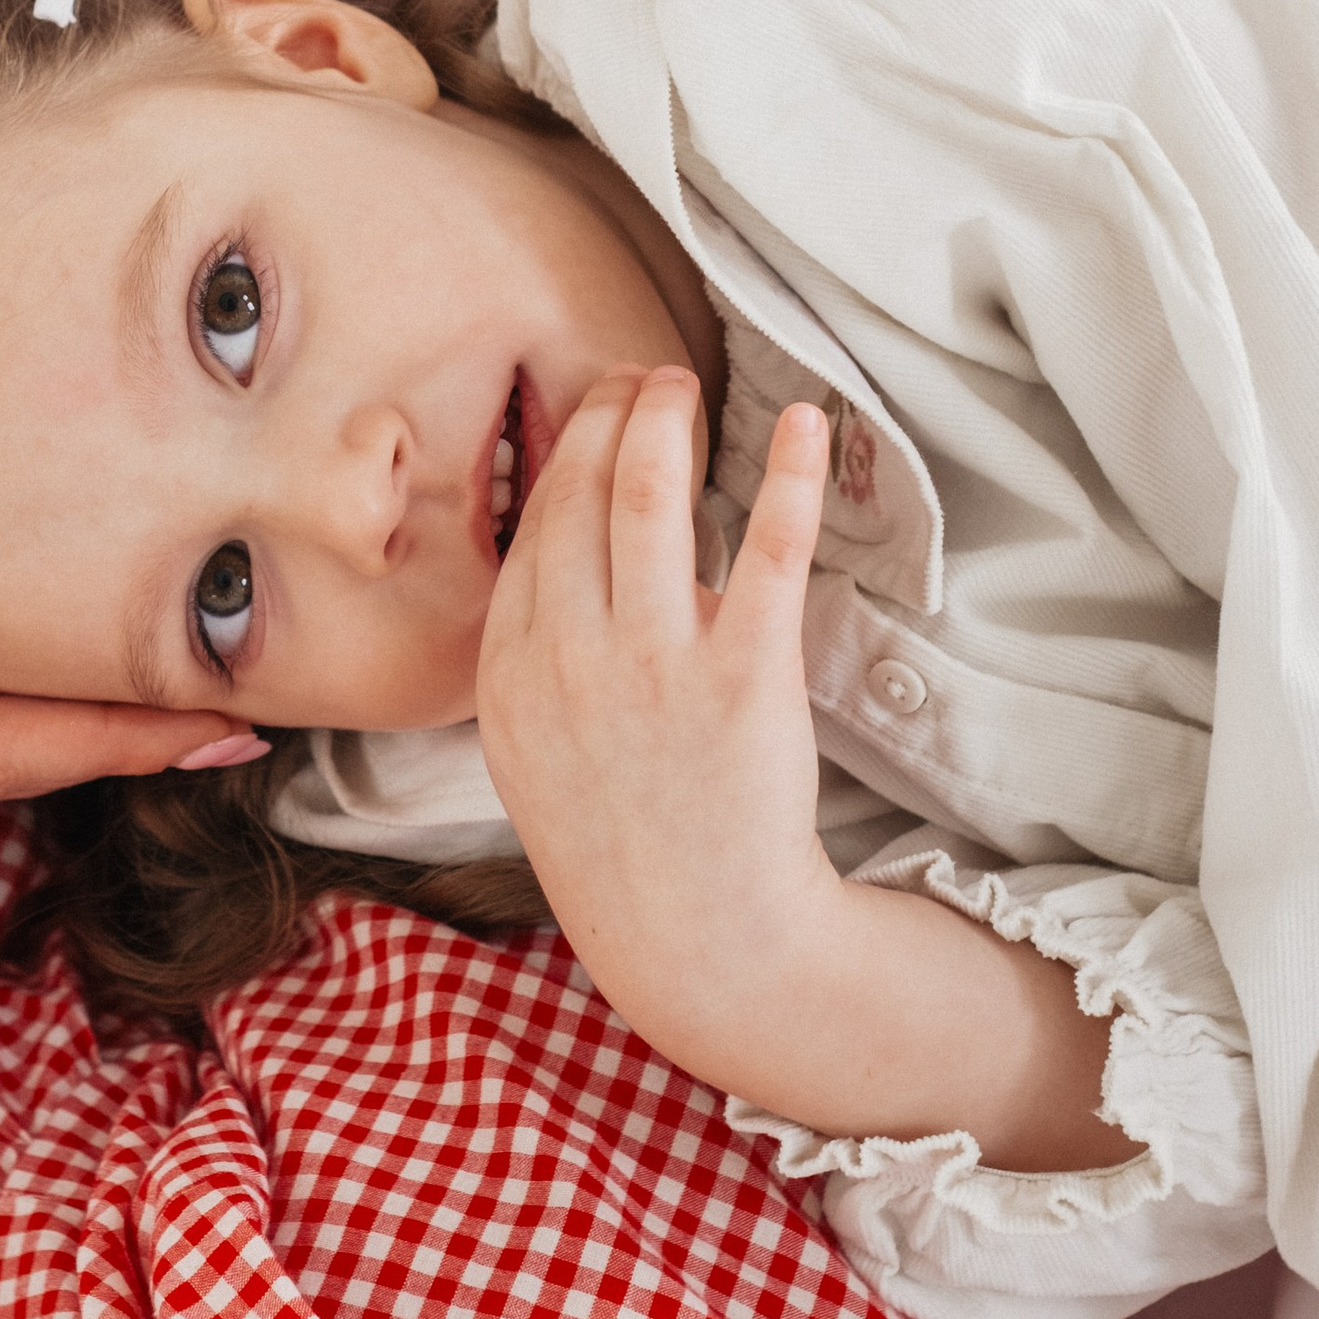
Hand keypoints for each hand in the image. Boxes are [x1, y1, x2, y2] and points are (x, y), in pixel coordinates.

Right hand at [474, 372, 843, 1091]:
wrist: (694, 940)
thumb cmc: (620, 846)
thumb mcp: (533, 752)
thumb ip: (534, 659)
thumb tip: (564, 569)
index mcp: (512, 670)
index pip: (535, 527)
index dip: (565, 452)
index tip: (592, 411)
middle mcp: (570, 655)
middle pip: (582, 493)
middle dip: (609, 413)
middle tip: (642, 378)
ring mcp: (654, 664)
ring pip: (648, 497)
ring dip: (665, 420)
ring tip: (685, 382)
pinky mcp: (745, 678)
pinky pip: (764, 552)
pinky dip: (786, 477)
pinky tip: (806, 425)